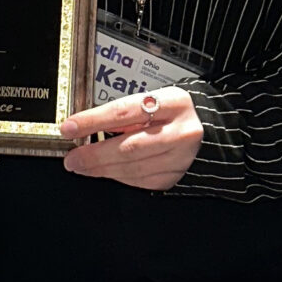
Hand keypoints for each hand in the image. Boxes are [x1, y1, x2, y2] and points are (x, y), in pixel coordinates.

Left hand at [60, 86, 201, 190]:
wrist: (212, 130)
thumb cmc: (174, 113)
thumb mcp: (155, 100)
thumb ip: (126, 112)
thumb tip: (87, 126)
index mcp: (173, 103)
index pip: (124, 111)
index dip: (92, 121)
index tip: (69, 127)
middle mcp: (181, 131)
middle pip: (128, 147)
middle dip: (94, 155)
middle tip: (72, 158)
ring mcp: (180, 157)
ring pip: (132, 168)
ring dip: (101, 169)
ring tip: (81, 166)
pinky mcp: (175, 176)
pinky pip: (140, 181)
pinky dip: (119, 177)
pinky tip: (105, 171)